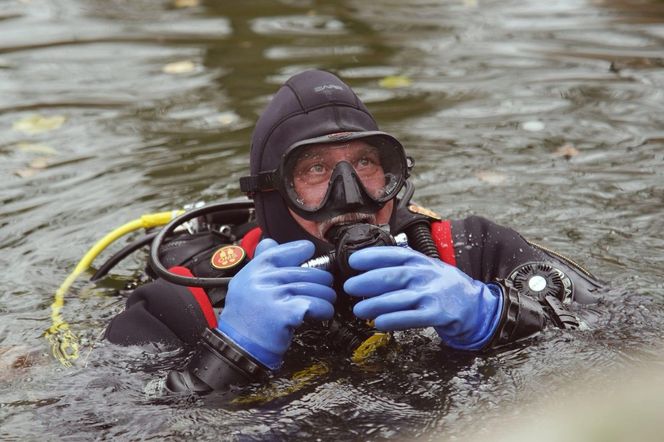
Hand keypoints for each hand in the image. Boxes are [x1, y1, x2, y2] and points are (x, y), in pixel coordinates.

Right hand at [217, 239, 335, 369]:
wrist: (240, 349)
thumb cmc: (245, 320)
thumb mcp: (244, 284)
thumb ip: (260, 262)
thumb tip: (270, 242)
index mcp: (253, 271)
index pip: (280, 252)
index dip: (298, 250)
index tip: (309, 251)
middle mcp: (262, 281)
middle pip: (303, 272)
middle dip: (320, 280)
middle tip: (325, 287)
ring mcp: (273, 296)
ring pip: (313, 288)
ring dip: (325, 296)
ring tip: (326, 302)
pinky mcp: (286, 313)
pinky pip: (315, 304)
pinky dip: (324, 309)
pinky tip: (322, 312)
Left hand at [343, 246, 502, 349]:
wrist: (477, 305)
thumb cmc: (444, 286)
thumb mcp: (427, 268)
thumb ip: (404, 264)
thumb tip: (370, 265)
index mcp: (421, 262)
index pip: (395, 255)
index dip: (373, 257)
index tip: (354, 261)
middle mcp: (426, 275)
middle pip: (395, 276)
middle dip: (369, 280)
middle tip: (349, 286)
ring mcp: (432, 295)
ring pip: (400, 298)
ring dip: (376, 303)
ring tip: (358, 309)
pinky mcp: (437, 314)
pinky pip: (412, 318)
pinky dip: (395, 320)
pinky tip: (379, 322)